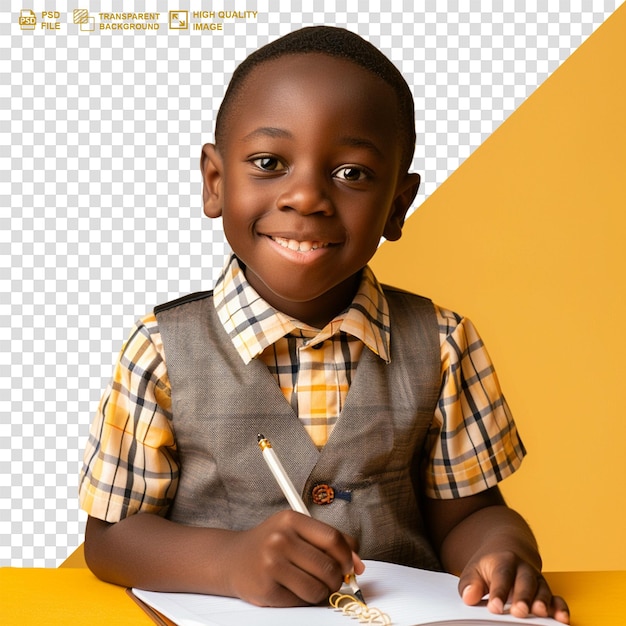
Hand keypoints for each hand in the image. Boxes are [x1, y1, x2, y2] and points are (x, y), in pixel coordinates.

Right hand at [225, 510, 362, 606]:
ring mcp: (271, 564)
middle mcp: (280, 539)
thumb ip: (328, 541)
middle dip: (337, 579)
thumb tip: (358, 563)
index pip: (333, 539)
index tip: (351, 565)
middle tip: (332, 580)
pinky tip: (293, 589)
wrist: (232, 559)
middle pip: (328, 567)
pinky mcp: (266, 589)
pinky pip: (301, 601)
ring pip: (317, 589)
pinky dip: (304, 600)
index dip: (348, 556)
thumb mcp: (296, 530)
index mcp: (291, 519)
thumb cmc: (270, 543)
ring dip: (322, 592)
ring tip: (312, 584)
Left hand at [458, 550, 569, 623]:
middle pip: (525, 582)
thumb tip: (469, 597)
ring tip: (540, 613)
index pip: (501, 576)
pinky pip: (557, 598)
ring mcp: (537, 580)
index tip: (494, 608)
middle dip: (523, 598)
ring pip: (542, 589)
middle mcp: (523, 569)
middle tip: (519, 612)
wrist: (508, 550)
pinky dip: (560, 608)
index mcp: (504, 561)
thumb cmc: (490, 566)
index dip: (499, 592)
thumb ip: (469, 583)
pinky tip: (561, 618)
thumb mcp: (474, 570)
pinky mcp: (547, 592)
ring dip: (543, 603)